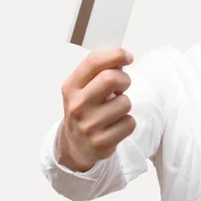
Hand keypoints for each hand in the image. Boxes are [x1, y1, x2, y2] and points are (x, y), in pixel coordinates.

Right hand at [57, 47, 135, 171]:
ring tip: (114, 110)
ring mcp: (89, 125)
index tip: (128, 57)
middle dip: (124, 80)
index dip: (116, 54)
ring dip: (126, 104)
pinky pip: (130, 123)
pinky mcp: (102, 142)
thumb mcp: (83, 88)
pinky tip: (116, 125)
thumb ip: (100, 71)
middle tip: (122, 86)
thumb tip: (122, 58)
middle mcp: (77, 105)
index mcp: (71, 87)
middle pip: (111, 78)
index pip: (94, 61)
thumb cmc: (86, 110)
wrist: (76, 146)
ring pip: (125, 103)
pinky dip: (128, 122)